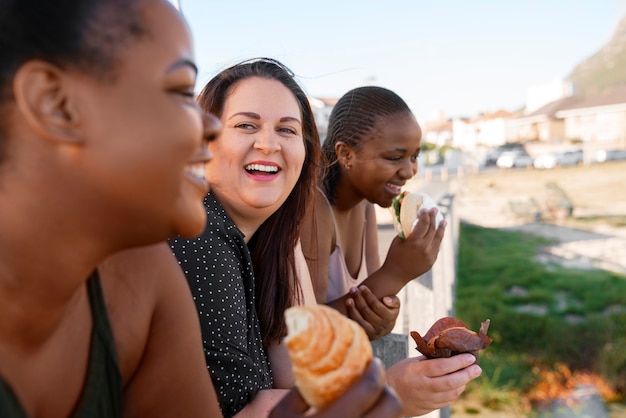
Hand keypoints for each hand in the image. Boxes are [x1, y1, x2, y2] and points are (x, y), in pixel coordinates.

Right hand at [269, 358, 401, 417]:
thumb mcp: (282, 413)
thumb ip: (303, 390)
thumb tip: (324, 365)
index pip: (367, 389)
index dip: (375, 371)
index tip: (373, 363)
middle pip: (391, 406)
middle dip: (386, 389)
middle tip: (375, 382)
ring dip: (385, 408)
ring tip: (371, 402)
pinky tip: (365, 417)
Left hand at [345, 285, 399, 339]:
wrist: (385, 327)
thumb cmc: (388, 311)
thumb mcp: (395, 305)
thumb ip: (393, 301)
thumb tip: (385, 300)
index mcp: (389, 318)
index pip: (376, 305)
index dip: (368, 295)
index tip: (362, 287)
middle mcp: (381, 327)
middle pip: (366, 311)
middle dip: (358, 298)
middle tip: (353, 289)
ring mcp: (372, 333)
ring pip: (359, 320)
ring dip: (352, 308)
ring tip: (349, 299)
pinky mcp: (365, 336)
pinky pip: (355, 326)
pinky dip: (350, 317)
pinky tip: (347, 308)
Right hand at [382, 207, 445, 283]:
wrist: (395, 275)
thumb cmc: (393, 256)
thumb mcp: (398, 241)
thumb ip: (407, 231)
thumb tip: (415, 221)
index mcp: (414, 241)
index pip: (424, 224)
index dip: (426, 215)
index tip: (426, 209)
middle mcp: (424, 248)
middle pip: (432, 229)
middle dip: (434, 218)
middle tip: (435, 210)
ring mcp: (430, 256)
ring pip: (438, 239)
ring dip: (441, 228)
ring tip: (443, 221)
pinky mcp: (432, 262)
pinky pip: (436, 248)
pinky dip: (437, 240)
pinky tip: (437, 235)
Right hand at [386, 354, 481, 415]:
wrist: (387, 393)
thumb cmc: (399, 373)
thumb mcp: (411, 362)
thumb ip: (429, 359)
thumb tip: (449, 352)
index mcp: (418, 371)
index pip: (443, 366)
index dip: (459, 362)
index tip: (471, 357)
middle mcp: (423, 386)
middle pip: (451, 381)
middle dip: (467, 374)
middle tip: (477, 368)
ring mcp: (426, 399)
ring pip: (451, 393)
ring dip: (463, 383)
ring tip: (469, 375)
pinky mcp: (428, 408)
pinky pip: (446, 401)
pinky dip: (455, 392)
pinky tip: (459, 386)